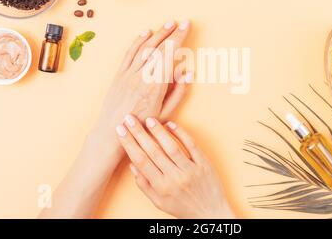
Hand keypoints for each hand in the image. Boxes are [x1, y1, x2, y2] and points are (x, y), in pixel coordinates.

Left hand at [89, 21, 191, 160]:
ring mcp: (128, 74)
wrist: (112, 132)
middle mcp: (141, 76)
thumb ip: (178, 92)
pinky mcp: (119, 75)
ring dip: (157, 33)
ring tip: (168, 23)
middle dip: (171, 33)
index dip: (179, 38)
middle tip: (181, 22)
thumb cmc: (142, 126)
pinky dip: (138, 41)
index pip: (169, 55)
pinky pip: (129, 53)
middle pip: (158, 48)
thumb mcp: (165, 113)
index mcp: (155, 86)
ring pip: (144, 47)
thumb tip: (187, 72)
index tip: (186, 27)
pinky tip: (146, 33)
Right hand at [116, 115, 235, 218]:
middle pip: (153, 151)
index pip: (141, 161)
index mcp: (161, 187)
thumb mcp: (159, 202)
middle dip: (138, 133)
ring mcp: (190, 170)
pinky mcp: (204, 164)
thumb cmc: (183, 207)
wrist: (211, 214)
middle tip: (129, 118)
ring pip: (171, 147)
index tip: (120, 130)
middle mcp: (175, 178)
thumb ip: (144, 184)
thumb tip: (132, 165)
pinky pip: (191, 145)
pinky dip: (181, 133)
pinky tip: (170, 124)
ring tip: (148, 119)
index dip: (129, 144)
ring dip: (158, 131)